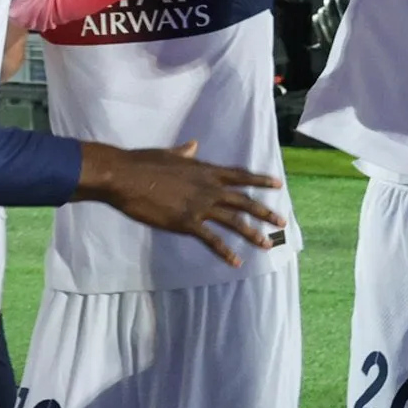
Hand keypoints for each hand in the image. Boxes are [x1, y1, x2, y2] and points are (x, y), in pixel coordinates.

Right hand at [75, 140, 284, 267]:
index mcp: (205, 171)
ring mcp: (199, 206)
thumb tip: (193, 145)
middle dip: (265, 212)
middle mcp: (209, 188)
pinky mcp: (186, 222)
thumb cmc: (142, 162)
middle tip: (282, 222)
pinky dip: (225, 252)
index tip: (278, 185)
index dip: (260, 181)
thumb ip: (185, 152)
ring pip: (234, 221)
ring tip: (268, 244)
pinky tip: (236, 262)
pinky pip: (211, 240)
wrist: (125, 176)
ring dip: (252, 234)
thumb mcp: (168, 153)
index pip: (240, 176)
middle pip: (244, 201)